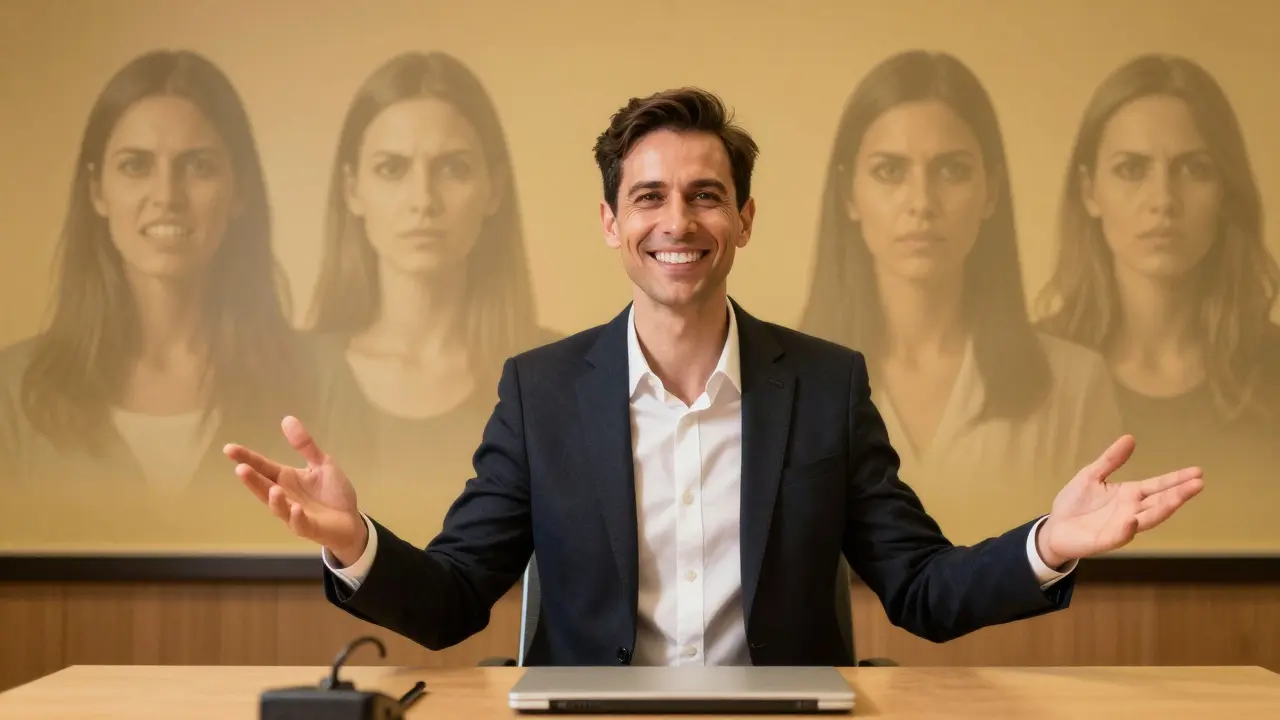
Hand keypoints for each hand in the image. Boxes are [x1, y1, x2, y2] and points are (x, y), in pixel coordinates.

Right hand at [223, 416, 368, 565]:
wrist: (351, 520)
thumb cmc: (332, 492)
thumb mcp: (321, 464)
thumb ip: (305, 445)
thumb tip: (287, 418)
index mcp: (286, 479)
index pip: (263, 467)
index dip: (247, 458)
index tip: (228, 449)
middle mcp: (285, 496)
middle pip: (264, 488)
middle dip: (252, 480)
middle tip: (240, 469)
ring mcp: (294, 514)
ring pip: (279, 508)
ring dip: (275, 500)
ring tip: (273, 489)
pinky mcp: (309, 528)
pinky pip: (300, 524)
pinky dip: (296, 518)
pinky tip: (296, 509)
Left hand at [1037, 435, 1203, 567]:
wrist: (1055, 528)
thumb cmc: (1075, 503)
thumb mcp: (1091, 475)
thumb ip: (1111, 460)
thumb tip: (1130, 438)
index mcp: (1129, 494)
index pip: (1158, 485)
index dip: (1176, 479)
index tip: (1197, 472)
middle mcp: (1131, 510)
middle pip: (1160, 502)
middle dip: (1179, 494)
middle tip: (1198, 483)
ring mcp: (1121, 527)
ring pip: (1148, 518)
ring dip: (1164, 508)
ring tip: (1180, 497)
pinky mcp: (1105, 541)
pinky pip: (1119, 536)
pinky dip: (1127, 529)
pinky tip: (1133, 520)